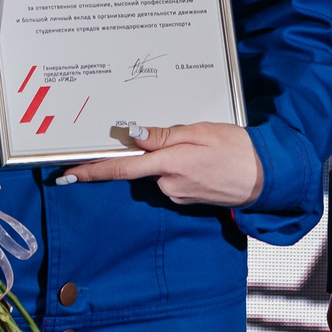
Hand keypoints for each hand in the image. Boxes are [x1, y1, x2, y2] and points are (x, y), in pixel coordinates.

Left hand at [56, 123, 263, 206]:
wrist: (265, 178)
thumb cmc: (236, 150)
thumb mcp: (199, 132)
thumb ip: (163, 135)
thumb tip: (132, 134)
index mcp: (169, 165)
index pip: (121, 169)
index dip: (91, 172)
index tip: (67, 175)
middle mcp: (168, 185)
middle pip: (142, 167)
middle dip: (152, 153)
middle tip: (184, 140)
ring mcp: (177, 195)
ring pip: (158, 173)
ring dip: (170, 160)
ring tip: (201, 150)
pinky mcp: (186, 199)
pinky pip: (172, 180)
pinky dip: (180, 169)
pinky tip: (202, 162)